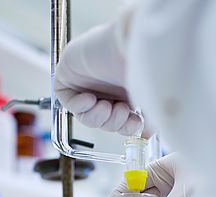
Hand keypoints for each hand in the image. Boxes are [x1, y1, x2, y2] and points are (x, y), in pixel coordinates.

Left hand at [54, 17, 142, 135]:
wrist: (127, 43)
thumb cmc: (141, 64)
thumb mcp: (147, 97)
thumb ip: (148, 118)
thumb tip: (148, 134)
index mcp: (126, 90)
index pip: (121, 120)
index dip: (126, 127)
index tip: (135, 124)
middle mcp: (107, 86)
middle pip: (104, 122)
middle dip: (113, 123)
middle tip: (122, 111)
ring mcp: (86, 81)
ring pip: (86, 117)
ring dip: (98, 117)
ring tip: (107, 106)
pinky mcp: (67, 74)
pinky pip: (68, 102)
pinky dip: (80, 106)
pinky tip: (91, 98)